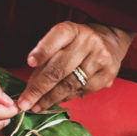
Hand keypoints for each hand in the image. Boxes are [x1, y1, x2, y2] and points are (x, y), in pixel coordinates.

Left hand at [17, 21, 133, 111]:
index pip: (57, 36)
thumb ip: (48, 56)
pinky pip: (81, 91)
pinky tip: (56, 100)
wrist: (111, 42)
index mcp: (73, 29)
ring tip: (37, 106)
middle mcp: (88, 42)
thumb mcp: (63, 39)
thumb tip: (31, 85)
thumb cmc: (78, 42)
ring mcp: (100, 59)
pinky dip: (65, 97)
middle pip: (60, 68)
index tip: (29, 62)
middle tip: (25, 103)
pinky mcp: (107, 75)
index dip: (43, 50)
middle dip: (39, 88)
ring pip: (69, 84)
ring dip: (50, 98)